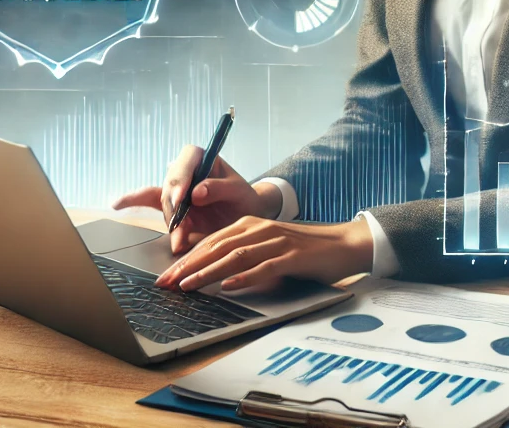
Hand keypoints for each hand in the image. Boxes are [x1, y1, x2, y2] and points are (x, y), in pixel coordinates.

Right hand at [112, 146, 282, 254]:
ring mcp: (177, 188)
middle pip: (172, 181)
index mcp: (204, 158)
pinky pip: (148, 200)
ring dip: (171, 220)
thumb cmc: (243, 198)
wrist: (245, 215)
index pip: (189, 157)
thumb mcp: (238, 191)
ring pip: (164, 200)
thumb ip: (219, 188)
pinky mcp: (172, 205)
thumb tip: (196, 192)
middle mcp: (187, 170)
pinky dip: (134, 202)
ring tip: (179, 240)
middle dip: (174, 203)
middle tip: (180, 222)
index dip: (183, 174)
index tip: (184, 195)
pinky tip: (118, 203)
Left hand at [154, 215, 373, 292]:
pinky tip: (228, 286)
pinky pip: (264, 266)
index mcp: (250, 224)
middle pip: (217, 246)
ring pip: (235, 255)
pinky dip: (244, 277)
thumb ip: (243, 254)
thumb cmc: (301, 250)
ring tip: (189, 285)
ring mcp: (276, 241)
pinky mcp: (292, 256)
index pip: (211, 241)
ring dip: (209, 271)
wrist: (342, 244)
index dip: (187, 258)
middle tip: (167, 283)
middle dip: (189, 265)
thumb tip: (212, 272)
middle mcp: (260, 228)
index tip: (166, 275)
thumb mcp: (267, 247)